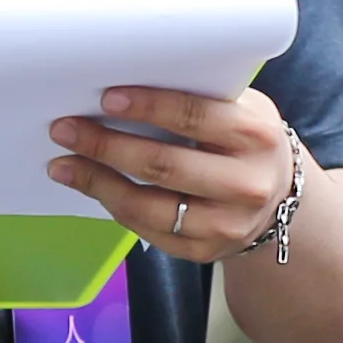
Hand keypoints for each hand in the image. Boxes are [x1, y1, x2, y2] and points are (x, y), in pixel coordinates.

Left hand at [52, 80, 302, 264]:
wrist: (279, 198)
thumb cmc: (244, 142)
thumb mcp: (240, 110)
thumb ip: (198, 100)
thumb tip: (122, 91)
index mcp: (255, 135)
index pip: (194, 117)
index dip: (147, 107)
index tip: (106, 99)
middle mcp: (246, 184)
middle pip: (163, 165)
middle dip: (106, 145)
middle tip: (65, 129)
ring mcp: (226, 223)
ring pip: (148, 205)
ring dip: (97, 183)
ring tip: (63, 165)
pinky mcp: (205, 251)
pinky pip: (147, 230)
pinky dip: (114, 206)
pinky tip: (92, 187)